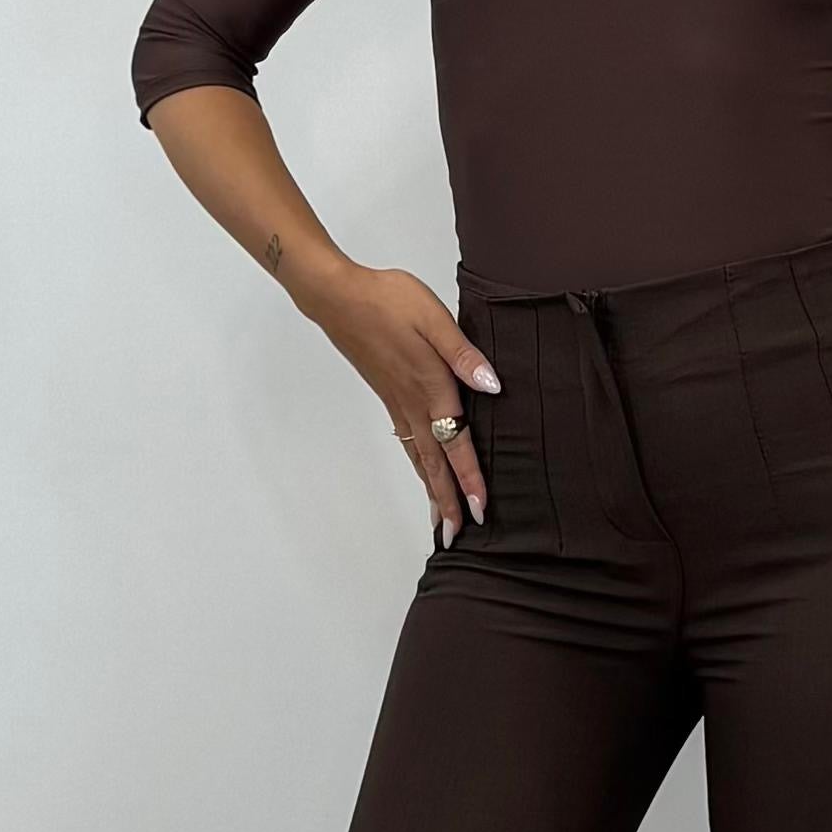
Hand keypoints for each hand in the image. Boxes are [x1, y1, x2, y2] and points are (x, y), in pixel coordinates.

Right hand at [295, 260, 502, 541]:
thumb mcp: (434, 318)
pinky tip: (421, 472)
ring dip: (432, 490)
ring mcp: (398, 403)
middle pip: (434, 463)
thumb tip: (493, 386)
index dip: (469, 478)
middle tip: (457, 535)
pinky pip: (407, 442)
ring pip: (419, 457)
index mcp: (430, 387)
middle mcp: (413, 404)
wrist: (339, 297)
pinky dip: (417, 466)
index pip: (456, 443)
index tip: (479, 511)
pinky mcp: (388, 396)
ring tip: (440, 519)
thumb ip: (463, 354)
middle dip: (448, 500)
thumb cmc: (388, 300)